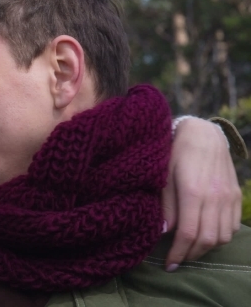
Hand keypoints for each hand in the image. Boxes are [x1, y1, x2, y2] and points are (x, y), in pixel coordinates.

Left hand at [162, 117, 240, 270]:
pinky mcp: (235, 195)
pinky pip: (232, 226)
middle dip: (190, 255)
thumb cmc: (176, 153)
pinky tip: (206, 236)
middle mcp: (214, 197)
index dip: (178, 253)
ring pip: (222, 236)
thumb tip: (164, 232)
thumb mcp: (163, 177)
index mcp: (193, 192)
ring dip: (206, 248)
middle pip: (206, 239)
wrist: (203, 133)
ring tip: (189, 250)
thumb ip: (166, 206)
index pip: (188, 233)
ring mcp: (227, 196)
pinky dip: (220, 237)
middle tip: (177, 260)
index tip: (169, 264)